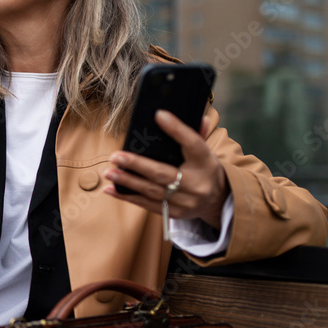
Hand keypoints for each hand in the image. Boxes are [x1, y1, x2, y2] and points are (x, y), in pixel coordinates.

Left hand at [104, 110, 228, 228]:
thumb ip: (193, 133)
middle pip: (163, 173)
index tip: (159, 115)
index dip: (176, 129)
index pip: (192, 143)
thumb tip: (172, 114)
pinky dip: (127, 197)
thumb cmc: (204, 168)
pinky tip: (110, 189)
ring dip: (127, 182)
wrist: (218, 200)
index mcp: (206, 161)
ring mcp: (186, 201)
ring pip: (152, 191)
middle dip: (137, 165)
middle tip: (116, 157)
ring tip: (109, 173)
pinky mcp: (175, 212)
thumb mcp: (204, 151)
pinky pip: (147, 205)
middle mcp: (197, 183)